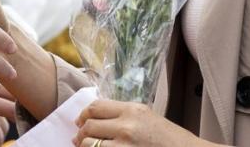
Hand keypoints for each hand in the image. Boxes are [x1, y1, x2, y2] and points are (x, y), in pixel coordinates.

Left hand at [75, 99, 217, 146]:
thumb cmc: (170, 141)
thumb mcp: (148, 118)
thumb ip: (124, 115)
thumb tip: (97, 118)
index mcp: (133, 110)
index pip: (96, 106)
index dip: (83, 114)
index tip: (80, 121)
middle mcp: (126, 126)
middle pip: (89, 125)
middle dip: (81, 133)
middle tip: (78, 138)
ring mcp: (124, 146)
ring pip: (88, 144)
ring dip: (83, 146)